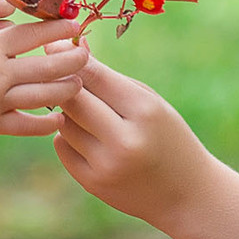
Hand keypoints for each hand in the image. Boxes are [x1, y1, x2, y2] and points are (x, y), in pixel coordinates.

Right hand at [0, 0, 86, 134]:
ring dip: (66, 91)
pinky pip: (24, 126)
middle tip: (86, 55)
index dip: (58, 28)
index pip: (32, 35)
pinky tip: (60, 119)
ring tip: (78, 85)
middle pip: (47, 67)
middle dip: (72, 60)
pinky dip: (45, 124)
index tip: (77, 25)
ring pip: (42, 97)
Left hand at [52, 58, 218, 226]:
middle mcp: (124, 140)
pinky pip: (61, 147)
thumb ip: (110, 79)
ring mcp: (106, 165)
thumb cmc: (168, 136)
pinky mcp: (92, 183)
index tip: (52, 45)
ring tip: (89, 113)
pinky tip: (89, 138)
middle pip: (72, 100)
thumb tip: (69, 48)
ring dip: (68, 113)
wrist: (186, 193)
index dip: (69, 58)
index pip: (95, 77)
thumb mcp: (150, 102)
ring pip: (63, 124)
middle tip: (57, 73)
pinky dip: (68, 137)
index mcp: (144, 112)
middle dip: (63, 84)